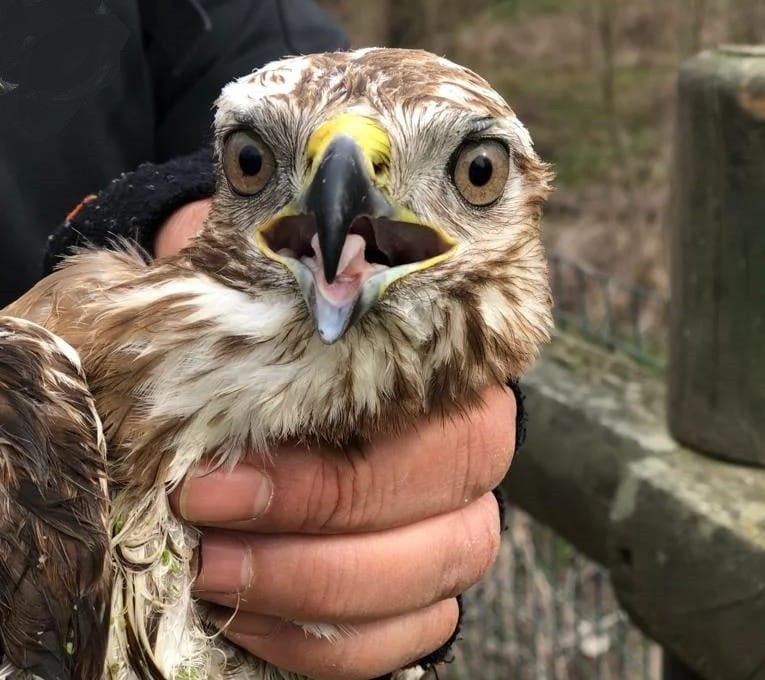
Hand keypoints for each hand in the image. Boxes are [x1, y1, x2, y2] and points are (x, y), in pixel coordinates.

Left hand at [157, 202, 516, 679]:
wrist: (289, 386)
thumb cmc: (277, 341)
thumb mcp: (254, 300)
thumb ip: (235, 289)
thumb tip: (156, 290)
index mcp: (449, 375)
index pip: (435, 424)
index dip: (335, 470)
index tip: (219, 476)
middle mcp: (469, 453)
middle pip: (446, 512)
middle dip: (316, 534)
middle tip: (206, 525)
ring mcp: (458, 527)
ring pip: (433, 584)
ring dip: (316, 596)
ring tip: (213, 576)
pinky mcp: (429, 589)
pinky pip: (406, 638)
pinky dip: (326, 643)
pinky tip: (250, 617)